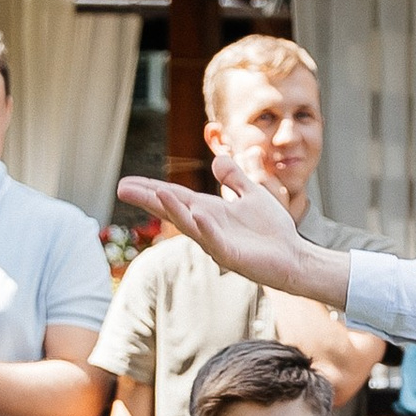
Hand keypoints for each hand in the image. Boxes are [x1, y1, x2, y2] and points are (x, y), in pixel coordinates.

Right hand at [125, 174, 327, 296]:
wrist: (294, 257)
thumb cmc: (272, 231)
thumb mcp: (252, 194)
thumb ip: (235, 178)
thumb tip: (218, 159)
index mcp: (209, 211)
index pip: (175, 197)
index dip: (151, 189)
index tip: (125, 182)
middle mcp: (207, 226)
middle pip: (173, 209)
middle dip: (149, 198)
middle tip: (122, 188)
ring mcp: (217, 242)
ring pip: (190, 225)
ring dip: (173, 209)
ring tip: (156, 192)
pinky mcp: (233, 256)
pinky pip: (216, 240)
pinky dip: (206, 227)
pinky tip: (198, 214)